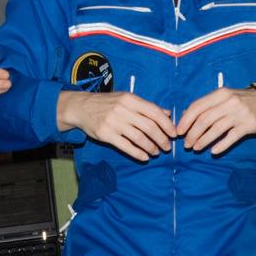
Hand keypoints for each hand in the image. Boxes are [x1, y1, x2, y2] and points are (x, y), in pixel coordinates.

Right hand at [57, 91, 175, 160]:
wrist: (82, 107)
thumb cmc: (107, 103)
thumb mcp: (127, 99)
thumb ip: (147, 107)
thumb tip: (167, 113)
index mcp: (130, 99)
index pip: (154, 112)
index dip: (166, 124)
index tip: (173, 133)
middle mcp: (123, 110)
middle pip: (149, 126)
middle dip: (161, 138)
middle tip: (167, 146)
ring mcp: (114, 123)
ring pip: (139, 138)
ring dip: (151, 147)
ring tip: (156, 152)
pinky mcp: (106, 134)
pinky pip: (126, 146)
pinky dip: (138, 153)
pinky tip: (144, 157)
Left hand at [176, 87, 255, 153]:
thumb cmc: (240, 101)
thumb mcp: (223, 97)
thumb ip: (206, 105)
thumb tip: (185, 116)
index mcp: (220, 94)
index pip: (197, 106)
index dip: (186, 120)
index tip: (179, 131)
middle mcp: (229, 102)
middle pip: (204, 119)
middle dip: (192, 133)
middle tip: (187, 144)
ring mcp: (239, 114)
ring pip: (216, 129)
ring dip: (203, 141)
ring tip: (196, 148)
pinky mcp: (248, 125)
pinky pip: (231, 137)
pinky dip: (221, 145)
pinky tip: (213, 151)